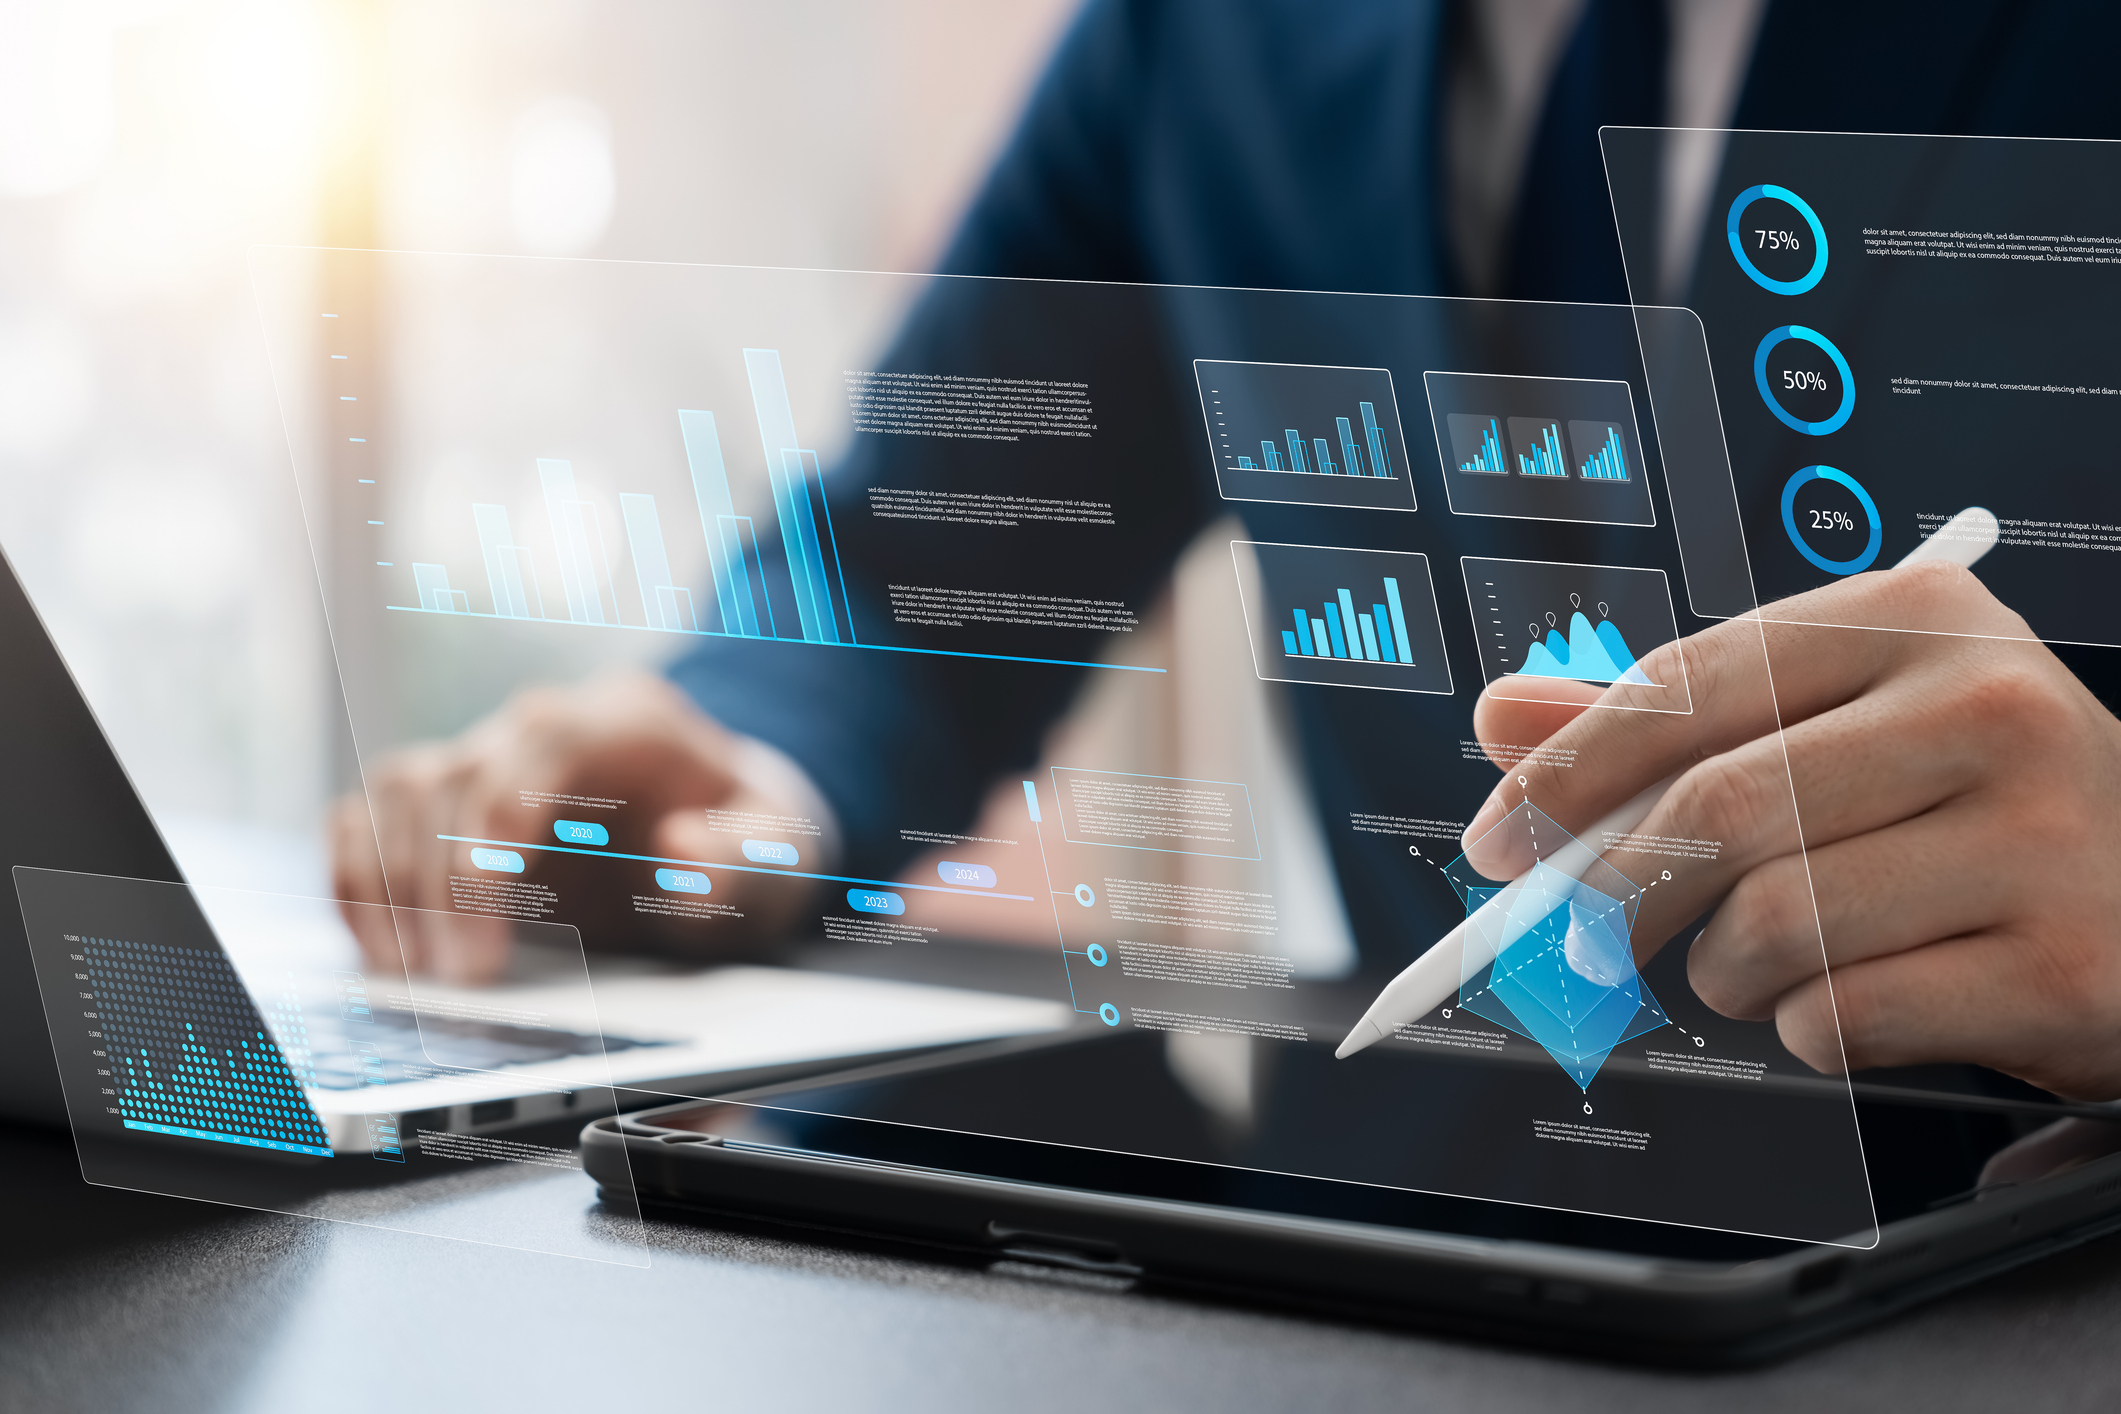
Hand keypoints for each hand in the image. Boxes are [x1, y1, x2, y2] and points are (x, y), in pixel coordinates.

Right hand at [330, 670, 820, 982]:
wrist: (734, 830)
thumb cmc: (752, 838)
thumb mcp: (777, 850)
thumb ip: (742, 854)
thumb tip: (684, 850)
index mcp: (623, 719)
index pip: (519, 763)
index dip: (483, 856)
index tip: (482, 950)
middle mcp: (546, 725)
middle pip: (447, 779)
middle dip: (437, 889)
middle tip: (457, 984)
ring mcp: (496, 752)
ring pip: (397, 790)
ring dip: (387, 884)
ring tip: (411, 976)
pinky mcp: (458, 795)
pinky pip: (375, 812)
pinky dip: (361, 875)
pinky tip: (382, 949)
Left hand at [1462, 560, 2120, 1100]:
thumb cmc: (1970, 805)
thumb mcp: (1833, 726)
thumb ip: (1667, 721)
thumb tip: (1505, 714)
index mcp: (1914, 618)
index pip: (1688, 688)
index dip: (1567, 776)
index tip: (1498, 842)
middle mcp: (1988, 707)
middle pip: (1717, 812)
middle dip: (1610, 895)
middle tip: (1571, 941)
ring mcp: (2040, 838)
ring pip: (1769, 925)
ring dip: (1721, 971)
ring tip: (1764, 960)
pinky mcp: (2060, 967)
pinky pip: (1842, 1017)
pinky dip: (1804, 1027)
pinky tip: (1853, 996)